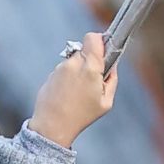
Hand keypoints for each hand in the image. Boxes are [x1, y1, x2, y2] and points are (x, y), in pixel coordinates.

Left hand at [28, 32, 116, 147]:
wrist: (52, 125)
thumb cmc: (81, 116)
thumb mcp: (106, 102)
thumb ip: (112, 80)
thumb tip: (112, 66)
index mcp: (90, 68)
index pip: (93, 38)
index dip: (100, 41)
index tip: (103, 51)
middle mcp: (73, 64)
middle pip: (85, 50)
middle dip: (91, 60)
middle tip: (93, 78)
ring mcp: (60, 69)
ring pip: (74, 61)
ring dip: (78, 70)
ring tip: (79, 91)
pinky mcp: (51, 75)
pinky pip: (63, 71)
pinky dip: (68, 78)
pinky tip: (68, 94)